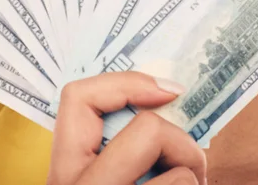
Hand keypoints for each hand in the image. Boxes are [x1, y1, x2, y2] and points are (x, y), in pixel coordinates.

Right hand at [46, 71, 206, 184]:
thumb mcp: (108, 172)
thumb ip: (120, 145)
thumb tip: (170, 97)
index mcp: (64, 170)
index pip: (77, 97)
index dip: (127, 82)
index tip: (170, 90)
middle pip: (147, 129)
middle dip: (181, 143)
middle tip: (193, 166)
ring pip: (178, 173)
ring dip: (193, 180)